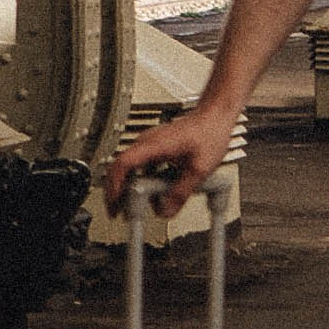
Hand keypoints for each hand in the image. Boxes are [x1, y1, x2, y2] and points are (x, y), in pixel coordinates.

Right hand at [104, 102, 236, 219]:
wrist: (215, 116)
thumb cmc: (209, 132)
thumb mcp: (199, 169)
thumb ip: (181, 193)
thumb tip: (166, 211)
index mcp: (154, 145)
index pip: (123, 164)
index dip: (114, 186)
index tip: (114, 204)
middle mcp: (147, 143)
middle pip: (121, 168)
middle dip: (118, 192)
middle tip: (121, 212)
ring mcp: (150, 145)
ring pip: (130, 168)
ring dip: (130, 188)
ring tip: (136, 207)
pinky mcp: (155, 148)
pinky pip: (141, 167)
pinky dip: (141, 182)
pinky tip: (152, 193)